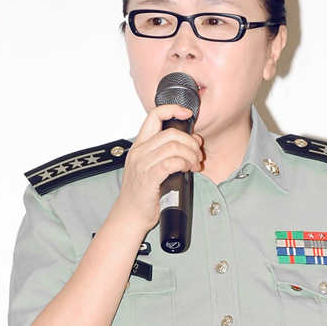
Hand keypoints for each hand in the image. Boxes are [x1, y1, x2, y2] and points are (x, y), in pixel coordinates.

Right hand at [116, 104, 203, 232]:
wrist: (129, 216)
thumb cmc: (143, 194)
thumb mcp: (154, 167)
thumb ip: (171, 152)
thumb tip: (195, 139)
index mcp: (139, 145)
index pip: (154, 115)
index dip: (173, 110)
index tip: (188, 114)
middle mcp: (139, 152)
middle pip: (171, 133)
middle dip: (190, 142)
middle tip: (197, 156)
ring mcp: (142, 164)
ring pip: (174, 147)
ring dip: (190, 155)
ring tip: (194, 166)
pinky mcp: (149, 177)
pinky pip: (171, 162)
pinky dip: (183, 163)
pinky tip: (186, 170)